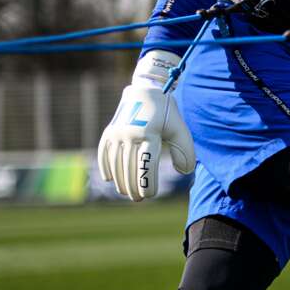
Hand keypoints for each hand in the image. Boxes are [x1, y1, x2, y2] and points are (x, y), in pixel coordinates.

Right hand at [97, 50, 194, 201]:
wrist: (145, 90)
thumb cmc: (166, 114)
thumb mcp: (179, 129)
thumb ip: (185, 151)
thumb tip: (184, 172)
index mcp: (150, 134)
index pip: (146, 165)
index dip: (147, 183)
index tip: (150, 194)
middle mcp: (131, 134)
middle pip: (130, 168)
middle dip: (133, 187)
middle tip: (139, 199)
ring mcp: (117, 133)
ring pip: (116, 164)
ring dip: (120, 181)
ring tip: (127, 192)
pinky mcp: (108, 132)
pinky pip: (104, 154)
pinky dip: (106, 168)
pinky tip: (110, 179)